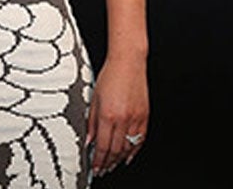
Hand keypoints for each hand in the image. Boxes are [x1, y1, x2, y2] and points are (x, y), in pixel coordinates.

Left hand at [87, 55, 148, 176]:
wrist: (128, 63)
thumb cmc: (109, 76)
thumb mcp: (93, 98)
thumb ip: (90, 121)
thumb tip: (88, 139)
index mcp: (108, 114)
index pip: (102, 145)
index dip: (98, 159)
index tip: (95, 166)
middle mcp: (123, 119)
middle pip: (116, 149)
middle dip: (108, 162)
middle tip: (102, 170)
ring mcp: (136, 118)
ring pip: (128, 147)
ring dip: (120, 159)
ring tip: (112, 166)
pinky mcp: (145, 116)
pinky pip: (140, 139)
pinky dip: (134, 150)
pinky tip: (128, 156)